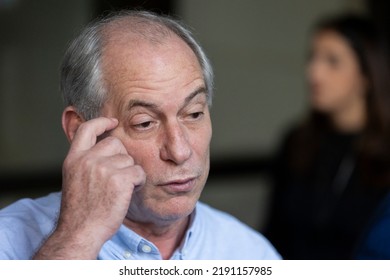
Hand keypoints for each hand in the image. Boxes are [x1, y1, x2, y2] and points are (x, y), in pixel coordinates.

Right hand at [34, 117, 144, 258]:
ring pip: (129, 159)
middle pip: (116, 143)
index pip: (87, 129)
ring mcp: (103, 168)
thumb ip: (86, 162)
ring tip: (119, 190)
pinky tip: (128, 193)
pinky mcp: (120, 179)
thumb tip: (106, 149)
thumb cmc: (80, 211)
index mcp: (74, 159)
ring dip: (130, 172)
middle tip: (117, 178)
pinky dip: (138, 182)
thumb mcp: (75, 179)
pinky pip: (139, 172)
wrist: (81, 232)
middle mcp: (87, 160)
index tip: (113, 122)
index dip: (101, 122)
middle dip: (121, 158)